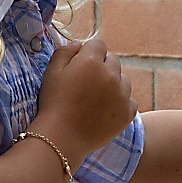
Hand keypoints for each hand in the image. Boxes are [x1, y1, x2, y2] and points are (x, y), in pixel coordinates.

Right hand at [31, 39, 136, 161]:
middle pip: (113, 60)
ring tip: (96, 98)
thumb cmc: (53, 103)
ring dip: (113, 84)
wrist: (62, 138)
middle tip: (87, 83)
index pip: (98, 44)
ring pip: (123, 80)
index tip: (80, 65)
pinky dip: (120, 103)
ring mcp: (122, 94)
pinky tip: (104, 110)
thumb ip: (65, 52)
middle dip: (102, 66)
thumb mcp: (51, 72)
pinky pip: (129, 100)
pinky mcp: (128, 113)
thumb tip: (78, 44)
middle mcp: (111, 74)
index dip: (88, 53)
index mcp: (91, 61)